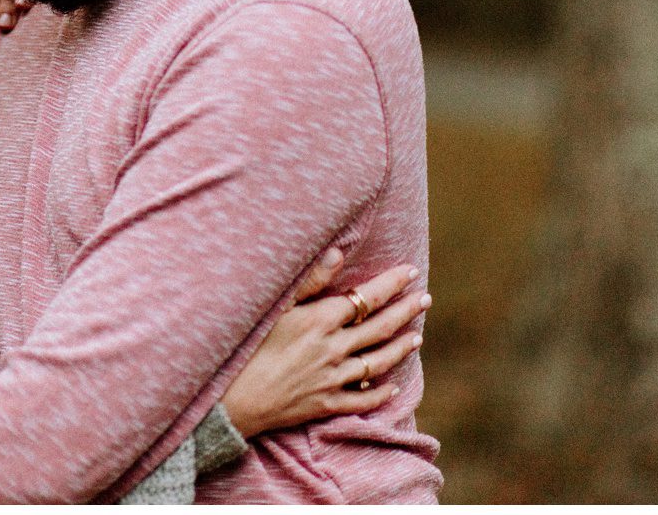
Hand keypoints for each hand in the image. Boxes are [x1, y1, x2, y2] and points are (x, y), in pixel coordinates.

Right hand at [219, 250, 429, 437]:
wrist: (232, 399)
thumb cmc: (245, 345)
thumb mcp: (274, 307)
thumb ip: (309, 280)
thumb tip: (338, 253)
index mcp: (320, 321)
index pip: (366, 298)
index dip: (391, 284)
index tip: (410, 271)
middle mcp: (333, 349)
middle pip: (379, 328)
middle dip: (406, 311)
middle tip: (425, 298)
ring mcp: (332, 379)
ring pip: (378, 362)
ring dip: (400, 348)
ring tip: (417, 337)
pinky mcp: (325, 404)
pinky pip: (361, 399)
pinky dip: (379, 392)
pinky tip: (391, 386)